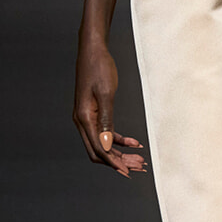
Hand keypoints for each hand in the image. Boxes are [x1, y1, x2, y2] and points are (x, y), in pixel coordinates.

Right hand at [74, 32, 146, 176]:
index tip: (127, 172)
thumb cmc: (99, 68)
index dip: (113, 162)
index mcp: (83, 118)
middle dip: (119, 161)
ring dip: (120, 153)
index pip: (98, 148)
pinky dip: (118, 140)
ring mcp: (86, 117)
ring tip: (139, 159)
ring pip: (103, 144)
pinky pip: (105, 132)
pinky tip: (134, 143)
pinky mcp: (93, 113)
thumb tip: (106, 145)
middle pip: (99, 151)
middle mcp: (82, 121)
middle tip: (138, 167)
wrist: (93, 50)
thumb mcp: (106, 93)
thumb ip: (106, 120)